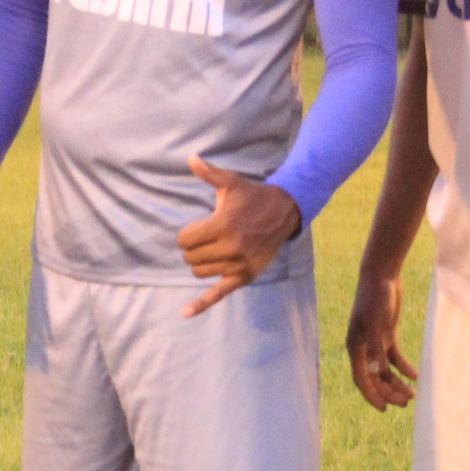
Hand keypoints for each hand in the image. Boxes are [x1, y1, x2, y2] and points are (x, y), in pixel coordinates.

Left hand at [175, 156, 301, 317]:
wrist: (284, 211)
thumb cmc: (252, 195)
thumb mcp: (230, 182)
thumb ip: (208, 173)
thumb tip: (190, 158)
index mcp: (222, 226)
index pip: (185, 241)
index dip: (186, 234)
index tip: (197, 227)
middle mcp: (230, 248)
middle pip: (190, 258)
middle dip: (193, 248)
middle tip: (205, 237)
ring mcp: (238, 265)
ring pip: (200, 273)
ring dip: (201, 263)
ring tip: (213, 249)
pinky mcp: (244, 276)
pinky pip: (219, 294)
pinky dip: (201, 304)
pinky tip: (185, 313)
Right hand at [344, 271, 418, 410]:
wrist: (380, 275)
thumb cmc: (375, 298)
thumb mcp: (376, 323)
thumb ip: (377, 348)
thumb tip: (378, 373)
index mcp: (355, 347)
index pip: (361, 379)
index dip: (372, 395)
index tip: (385, 409)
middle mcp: (363, 347)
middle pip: (374, 378)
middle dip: (388, 392)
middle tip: (406, 403)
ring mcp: (375, 341)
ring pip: (384, 370)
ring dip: (397, 383)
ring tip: (413, 395)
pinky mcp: (386, 334)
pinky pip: (394, 357)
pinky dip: (403, 368)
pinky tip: (415, 376)